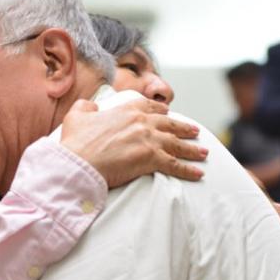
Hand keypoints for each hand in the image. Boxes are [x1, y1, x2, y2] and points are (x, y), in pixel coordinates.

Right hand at [60, 98, 206, 187]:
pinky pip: (175, 165)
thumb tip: (92, 105)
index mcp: (126, 110)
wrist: (78, 162)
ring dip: (192, 149)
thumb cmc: (75, 142)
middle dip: (184, 128)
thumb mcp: (77, 115)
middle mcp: (142, 122)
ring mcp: (149, 139)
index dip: (161, 111)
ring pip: (177, 144)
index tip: (169, 113)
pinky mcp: (151, 159)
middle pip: (170, 124)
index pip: (150, 107)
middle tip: (195, 132)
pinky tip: (198, 173)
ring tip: (204, 153)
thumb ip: (86, 106)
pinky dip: (188, 170)